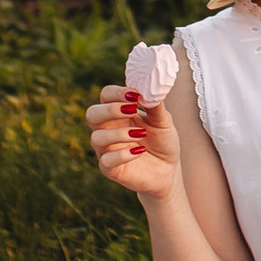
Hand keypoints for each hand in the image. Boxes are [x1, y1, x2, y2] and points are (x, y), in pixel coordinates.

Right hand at [88, 82, 177, 203]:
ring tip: (140, 134)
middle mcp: (108, 129)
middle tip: (132, 110)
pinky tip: (139, 152)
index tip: (136, 95)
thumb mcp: (163, 122)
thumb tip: (150, 89)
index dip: (117, 93)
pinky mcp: (110, 169)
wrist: (168, 171)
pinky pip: (106, 161)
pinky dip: (122, 154)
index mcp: (118, 113)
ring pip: (96, 138)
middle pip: (92, 114)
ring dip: (118, 133)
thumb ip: (156, 106)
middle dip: (110, 110)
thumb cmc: (162, 142)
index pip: (106, 96)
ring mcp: (107, 150)